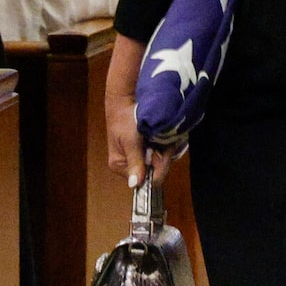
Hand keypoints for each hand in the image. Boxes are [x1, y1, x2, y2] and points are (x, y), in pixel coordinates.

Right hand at [103, 36, 169, 189]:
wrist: (126, 101)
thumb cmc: (125, 120)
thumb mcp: (130, 141)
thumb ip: (135, 162)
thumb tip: (134, 185)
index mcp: (120, 166)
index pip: (144, 179)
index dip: (155, 168)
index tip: (158, 153)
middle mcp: (130, 165)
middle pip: (154, 171)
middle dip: (161, 156)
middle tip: (160, 140)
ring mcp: (140, 157)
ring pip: (160, 162)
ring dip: (164, 149)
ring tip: (160, 135)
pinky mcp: (148, 149)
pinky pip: (161, 153)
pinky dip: (165, 145)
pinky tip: (162, 136)